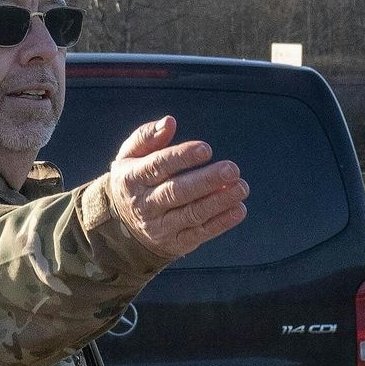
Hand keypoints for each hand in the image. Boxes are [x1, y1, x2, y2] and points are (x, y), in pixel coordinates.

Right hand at [106, 115, 249, 260]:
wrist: (122, 226)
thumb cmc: (135, 180)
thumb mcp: (130, 156)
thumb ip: (147, 136)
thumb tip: (169, 122)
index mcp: (133, 178)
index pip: (158, 166)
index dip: (182, 157)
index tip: (206, 150)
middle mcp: (145, 204)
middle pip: (177, 192)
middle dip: (206, 181)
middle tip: (232, 169)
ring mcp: (160, 227)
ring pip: (191, 214)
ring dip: (219, 202)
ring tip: (241, 188)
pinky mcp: (176, 243)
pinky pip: (200, 233)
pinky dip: (221, 223)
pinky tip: (238, 210)